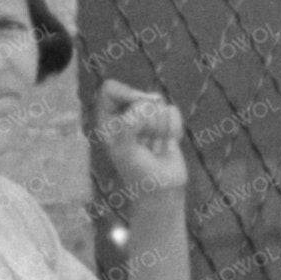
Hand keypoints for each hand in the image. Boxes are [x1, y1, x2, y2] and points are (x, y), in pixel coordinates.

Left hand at [92, 80, 191, 199]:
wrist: (162, 190)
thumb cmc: (138, 173)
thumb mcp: (125, 149)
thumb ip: (128, 124)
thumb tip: (146, 105)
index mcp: (106, 120)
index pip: (111, 89)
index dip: (126, 94)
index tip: (139, 107)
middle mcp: (124, 115)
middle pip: (140, 95)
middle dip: (148, 119)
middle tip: (145, 140)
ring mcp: (146, 118)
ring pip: (159, 103)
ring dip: (160, 128)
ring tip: (155, 145)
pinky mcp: (165, 123)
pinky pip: (173, 111)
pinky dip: (173, 129)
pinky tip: (167, 144)